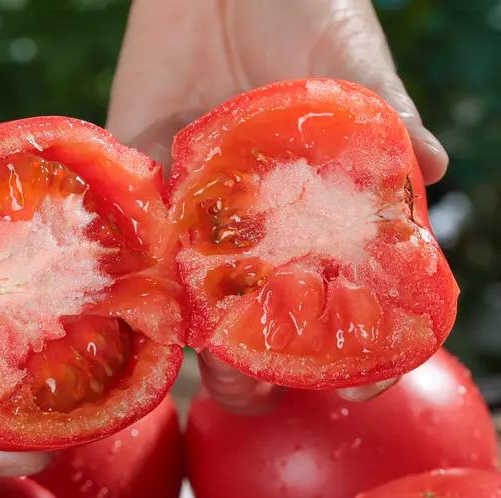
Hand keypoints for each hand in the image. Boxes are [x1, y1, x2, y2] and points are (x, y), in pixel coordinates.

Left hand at [108, 0, 437, 409]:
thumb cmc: (300, 6)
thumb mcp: (346, 60)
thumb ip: (378, 115)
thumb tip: (428, 166)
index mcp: (322, 203)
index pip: (347, 289)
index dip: (358, 343)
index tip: (360, 386)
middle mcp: (260, 218)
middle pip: (261, 310)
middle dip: (259, 361)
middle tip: (255, 393)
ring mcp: (200, 204)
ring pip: (194, 290)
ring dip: (194, 337)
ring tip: (200, 370)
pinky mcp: (145, 176)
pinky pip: (136, 233)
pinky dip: (137, 268)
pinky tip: (142, 301)